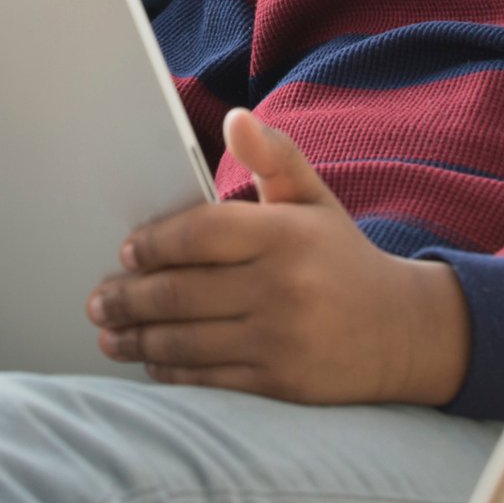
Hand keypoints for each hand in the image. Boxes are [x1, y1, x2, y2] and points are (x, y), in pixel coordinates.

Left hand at [88, 109, 471, 405]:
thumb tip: (234, 118)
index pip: (201, 233)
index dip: (155, 242)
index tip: (127, 251)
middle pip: (182, 291)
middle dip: (129, 297)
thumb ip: (273, 155)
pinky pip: (209, 378)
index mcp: (287, 234)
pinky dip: (171, 370)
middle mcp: (283, 287)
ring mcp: (282, 339)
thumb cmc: (342, 257)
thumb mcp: (315, 198)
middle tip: (99, 300)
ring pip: (187, 339)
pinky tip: (150, 361)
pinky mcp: (281, 384)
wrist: (404, 332)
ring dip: (138, 338)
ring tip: (110, 332)